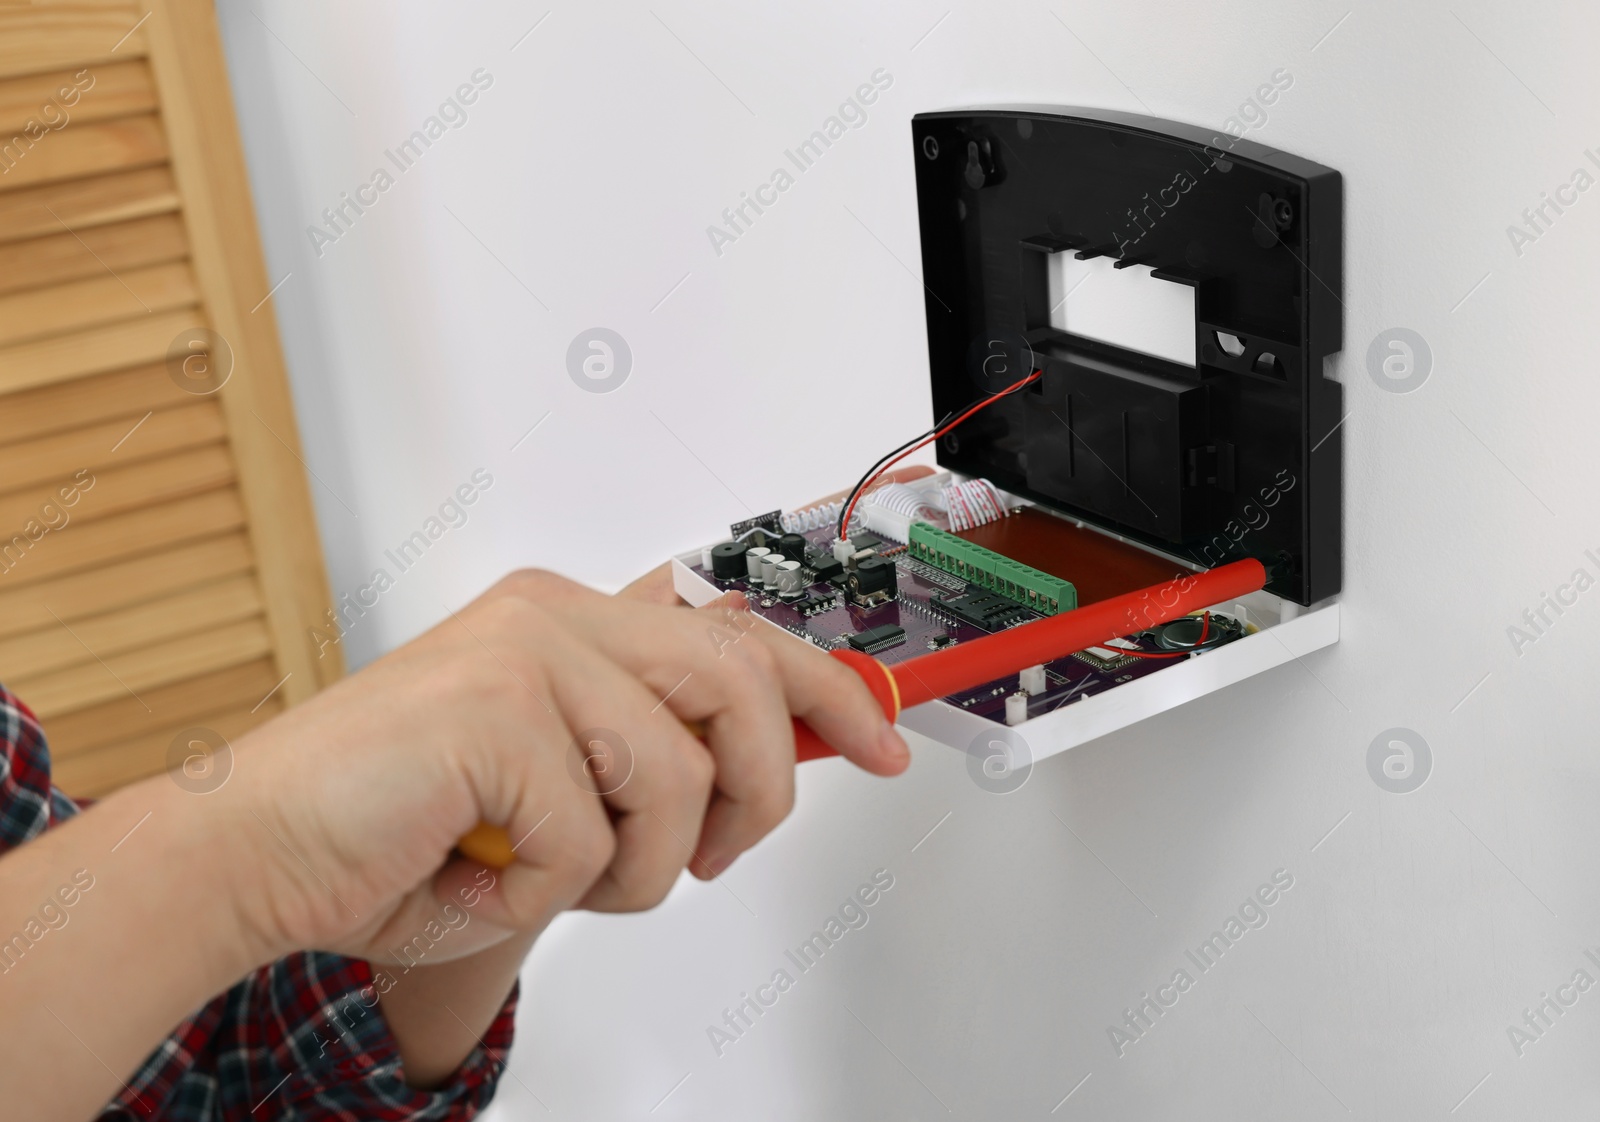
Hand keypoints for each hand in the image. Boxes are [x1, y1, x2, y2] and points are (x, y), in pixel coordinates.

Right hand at [219, 569, 908, 967]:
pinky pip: (586, 837)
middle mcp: (557, 615)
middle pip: (739, 682)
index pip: (739, 632)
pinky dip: (543, 894)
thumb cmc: (406, 827)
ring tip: (555, 877)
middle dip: (757, 793)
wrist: (256, 851)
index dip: (827, 690)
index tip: (881, 741)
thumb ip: (654, 753)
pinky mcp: (494, 710)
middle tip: (712, 857)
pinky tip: (478, 874)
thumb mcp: (561, 785)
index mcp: (576, 620)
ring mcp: (526, 653)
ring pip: (675, 774)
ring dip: (632, 866)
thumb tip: (779, 761)